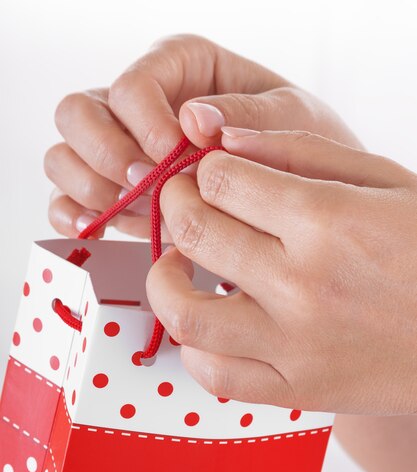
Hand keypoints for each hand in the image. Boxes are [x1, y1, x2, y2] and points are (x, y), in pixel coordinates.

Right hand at [44, 34, 360, 239]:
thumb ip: (245, 116)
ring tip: (134, 208)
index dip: (145, 123)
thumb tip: (194, 120)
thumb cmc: (299, 142)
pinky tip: (99, 226)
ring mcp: (121, 149)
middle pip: (78, 113)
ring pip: (64, 155)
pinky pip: (69, 199)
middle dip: (106, 153)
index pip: (132, 86)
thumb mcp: (290, 118)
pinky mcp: (115, 191)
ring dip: (90, 185)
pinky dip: (74, 214)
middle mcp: (140, 106)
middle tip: (146, 184)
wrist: (299, 190)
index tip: (175, 158)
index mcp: (180, 68)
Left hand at [146, 128, 416, 415]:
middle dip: (176, 205)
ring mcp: (297, 346)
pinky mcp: (298, 391)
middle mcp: (304, 285)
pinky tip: (205, 325)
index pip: (220, 180)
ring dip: (164, 279)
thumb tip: (222, 142)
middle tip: (184, 204)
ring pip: (185, 313)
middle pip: (193, 231)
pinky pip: (215, 376)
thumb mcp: (386, 180)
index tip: (210, 174)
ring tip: (177, 264)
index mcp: (328, 221)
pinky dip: (193, 348)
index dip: (204, 169)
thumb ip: (301, 152)